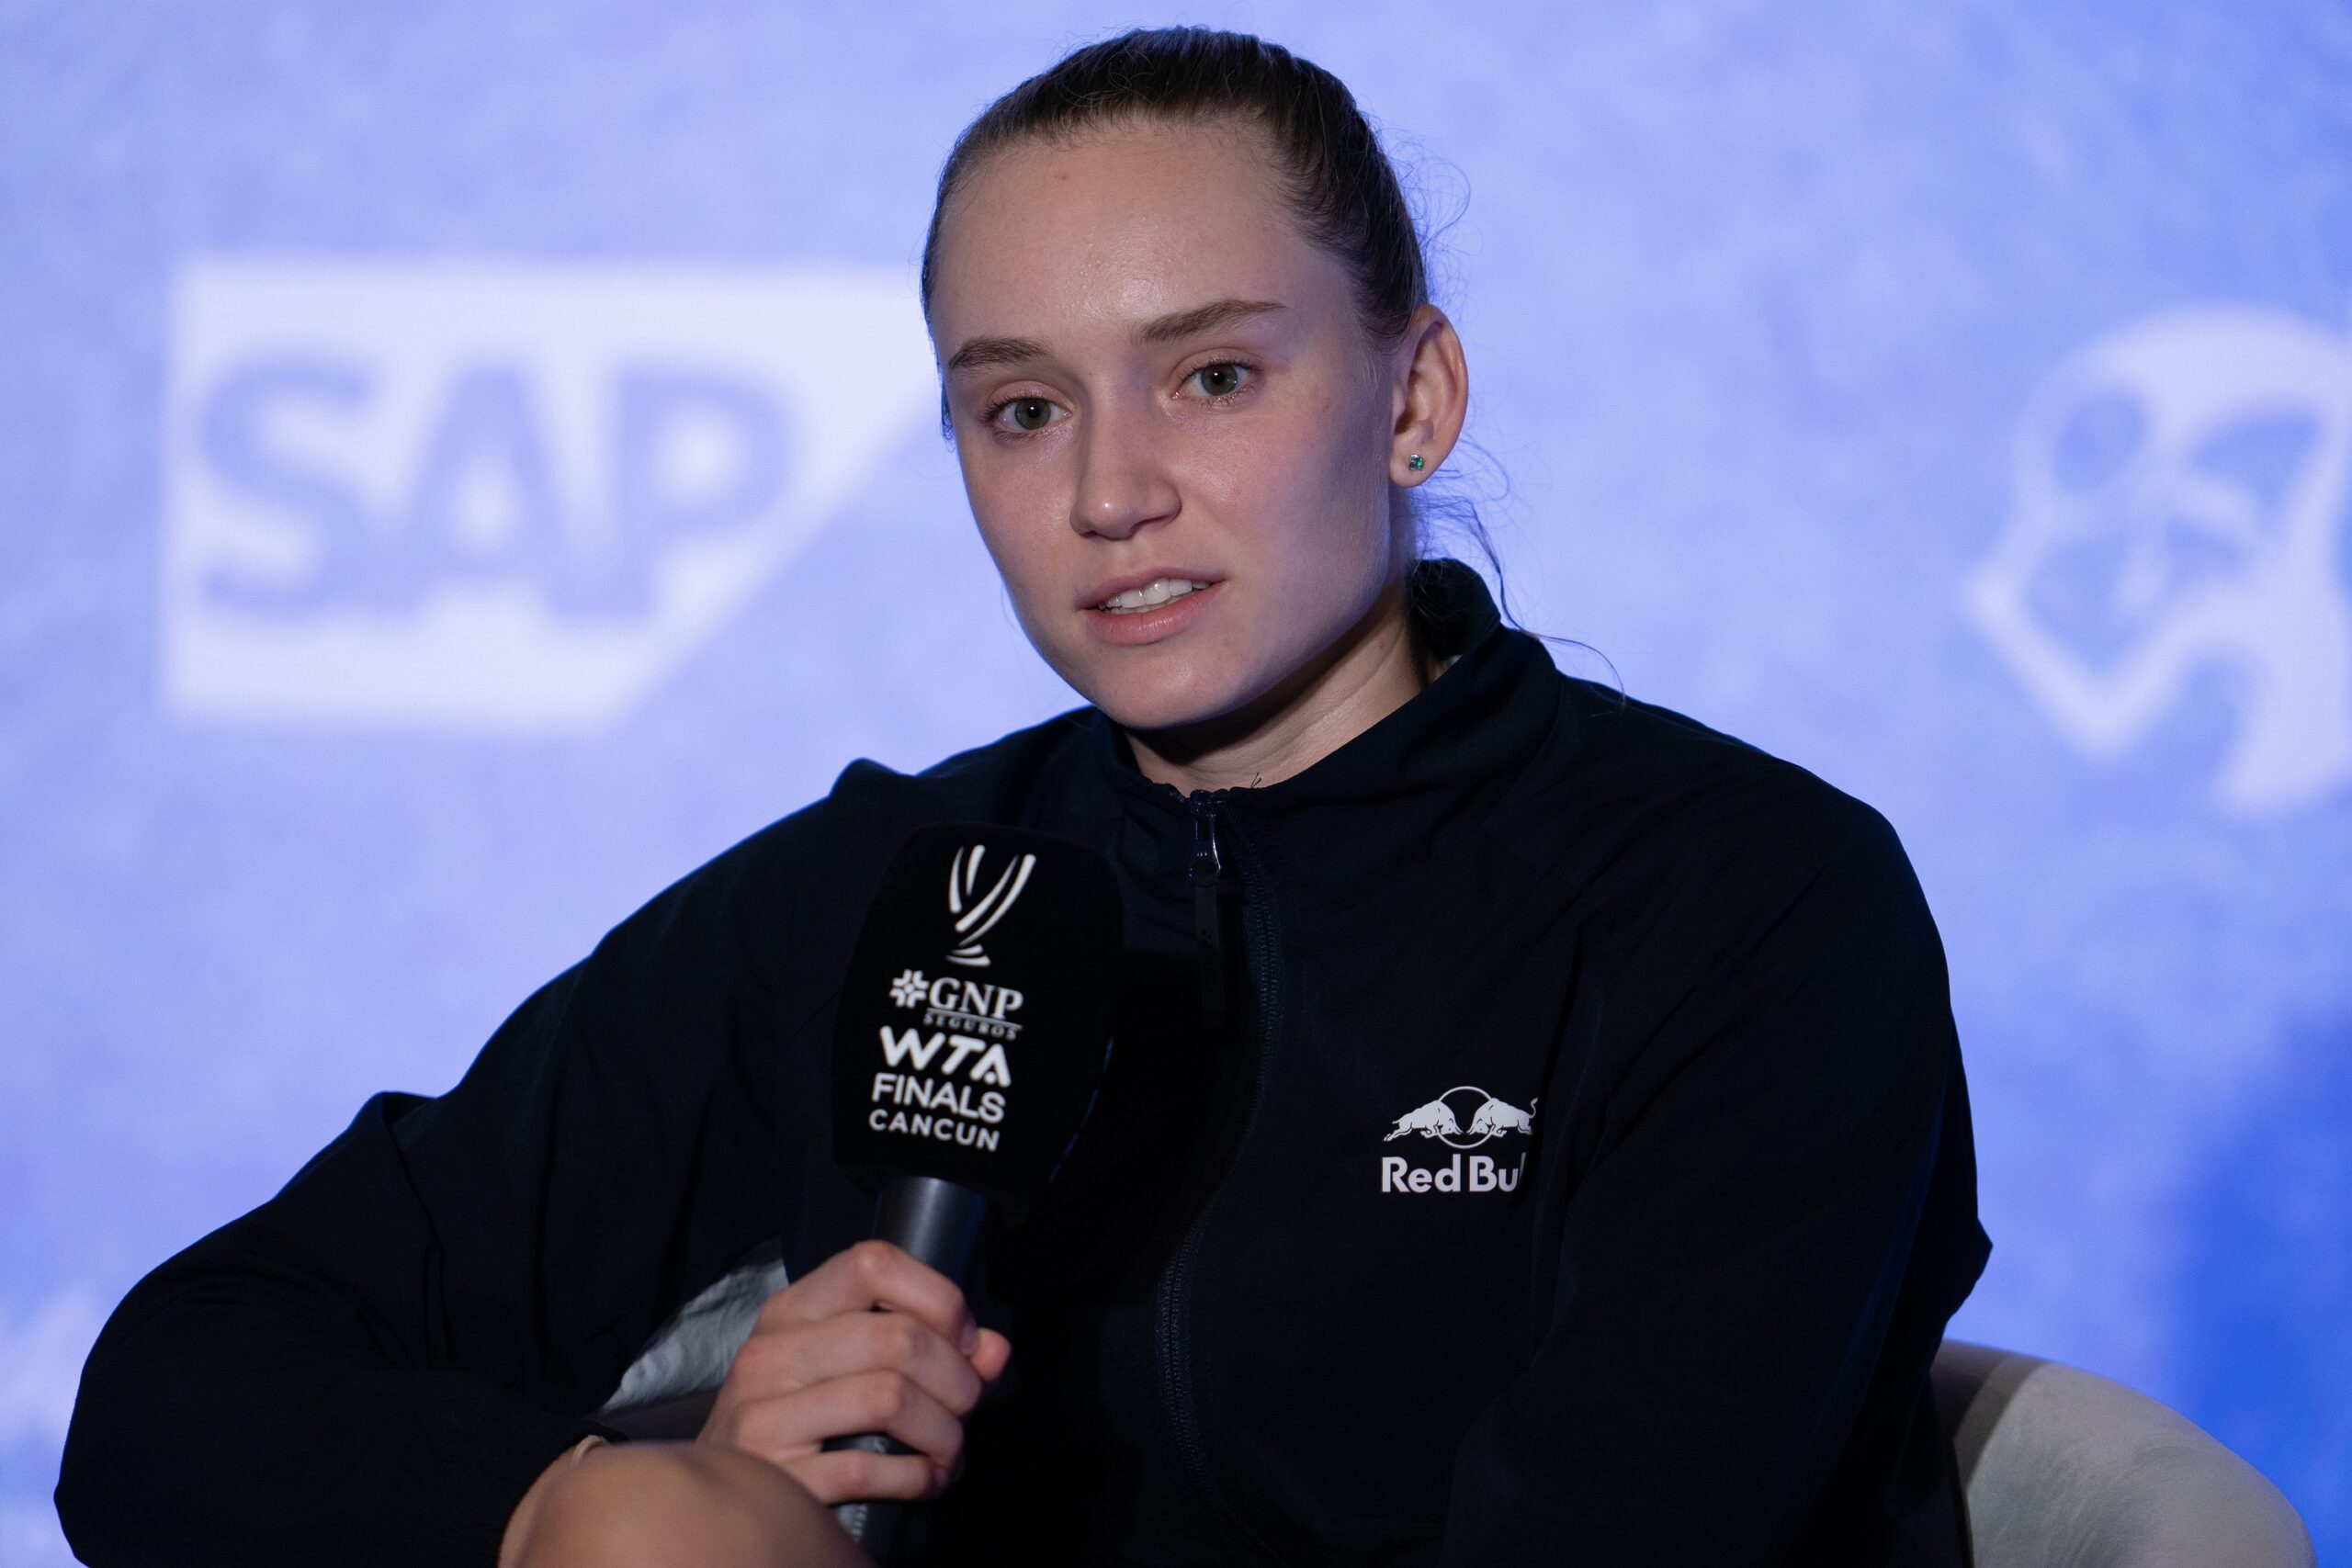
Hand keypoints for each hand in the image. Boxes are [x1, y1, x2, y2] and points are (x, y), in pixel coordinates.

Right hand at [697, 1240, 1012, 1503]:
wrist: (719, 1502)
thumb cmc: (797, 1426)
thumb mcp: (846, 1370)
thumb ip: (931, 1351)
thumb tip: (992, 1350)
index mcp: (792, 1311)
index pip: (873, 1263)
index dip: (939, 1298)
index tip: (964, 1342)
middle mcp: (771, 1353)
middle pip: (897, 1338)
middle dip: (957, 1381)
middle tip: (966, 1409)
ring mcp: (763, 1414)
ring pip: (890, 1398)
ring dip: (943, 1433)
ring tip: (949, 1451)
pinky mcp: (773, 1476)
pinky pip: (867, 1468)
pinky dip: (915, 1478)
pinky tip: (923, 1481)